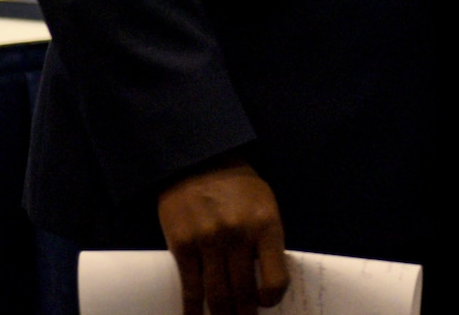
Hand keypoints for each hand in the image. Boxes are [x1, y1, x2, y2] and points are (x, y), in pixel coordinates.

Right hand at [157, 159, 287, 314]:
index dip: (272, 299)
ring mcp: (209, 241)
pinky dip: (192, 310)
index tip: (266, 304)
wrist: (198, 160)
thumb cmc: (237, 185)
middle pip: (243, 293)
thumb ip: (267, 240)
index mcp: (266, 225)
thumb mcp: (264, 204)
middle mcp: (238, 235)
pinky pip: (190, 287)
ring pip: (217, 296)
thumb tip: (265, 283)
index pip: (276, 279)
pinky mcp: (182, 245)